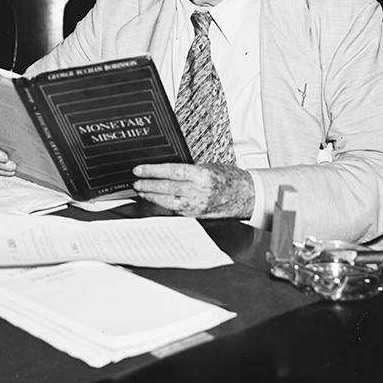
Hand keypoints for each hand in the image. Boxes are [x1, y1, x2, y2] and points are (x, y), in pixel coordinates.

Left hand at [132, 162, 254, 217]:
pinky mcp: (196, 215)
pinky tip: (156, 201)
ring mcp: (197, 206)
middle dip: (148, 185)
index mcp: (202, 176)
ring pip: (167, 202)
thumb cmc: (230, 178)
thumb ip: (189, 170)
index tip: (139, 170)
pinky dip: (163, 205)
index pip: (171, 172)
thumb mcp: (209, 166)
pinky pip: (175, 210)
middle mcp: (198, 192)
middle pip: (166, 188)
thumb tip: (166, 170)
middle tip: (136, 182)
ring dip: (152, 197)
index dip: (152, 171)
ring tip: (142, 191)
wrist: (247, 195)